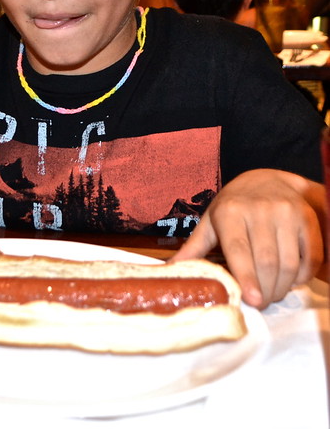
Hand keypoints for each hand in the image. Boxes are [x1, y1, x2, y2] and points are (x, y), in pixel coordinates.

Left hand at [172, 169, 324, 308]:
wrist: (268, 179)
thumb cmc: (234, 206)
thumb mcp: (211, 221)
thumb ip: (194, 247)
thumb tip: (172, 270)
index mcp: (230, 212)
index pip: (239, 249)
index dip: (246, 276)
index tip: (252, 300)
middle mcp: (259, 210)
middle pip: (266, 262)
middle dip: (265, 290)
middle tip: (261, 303)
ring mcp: (286, 213)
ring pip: (289, 263)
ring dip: (282, 287)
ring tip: (273, 294)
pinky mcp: (307, 219)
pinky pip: (310, 257)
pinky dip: (302, 276)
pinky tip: (290, 280)